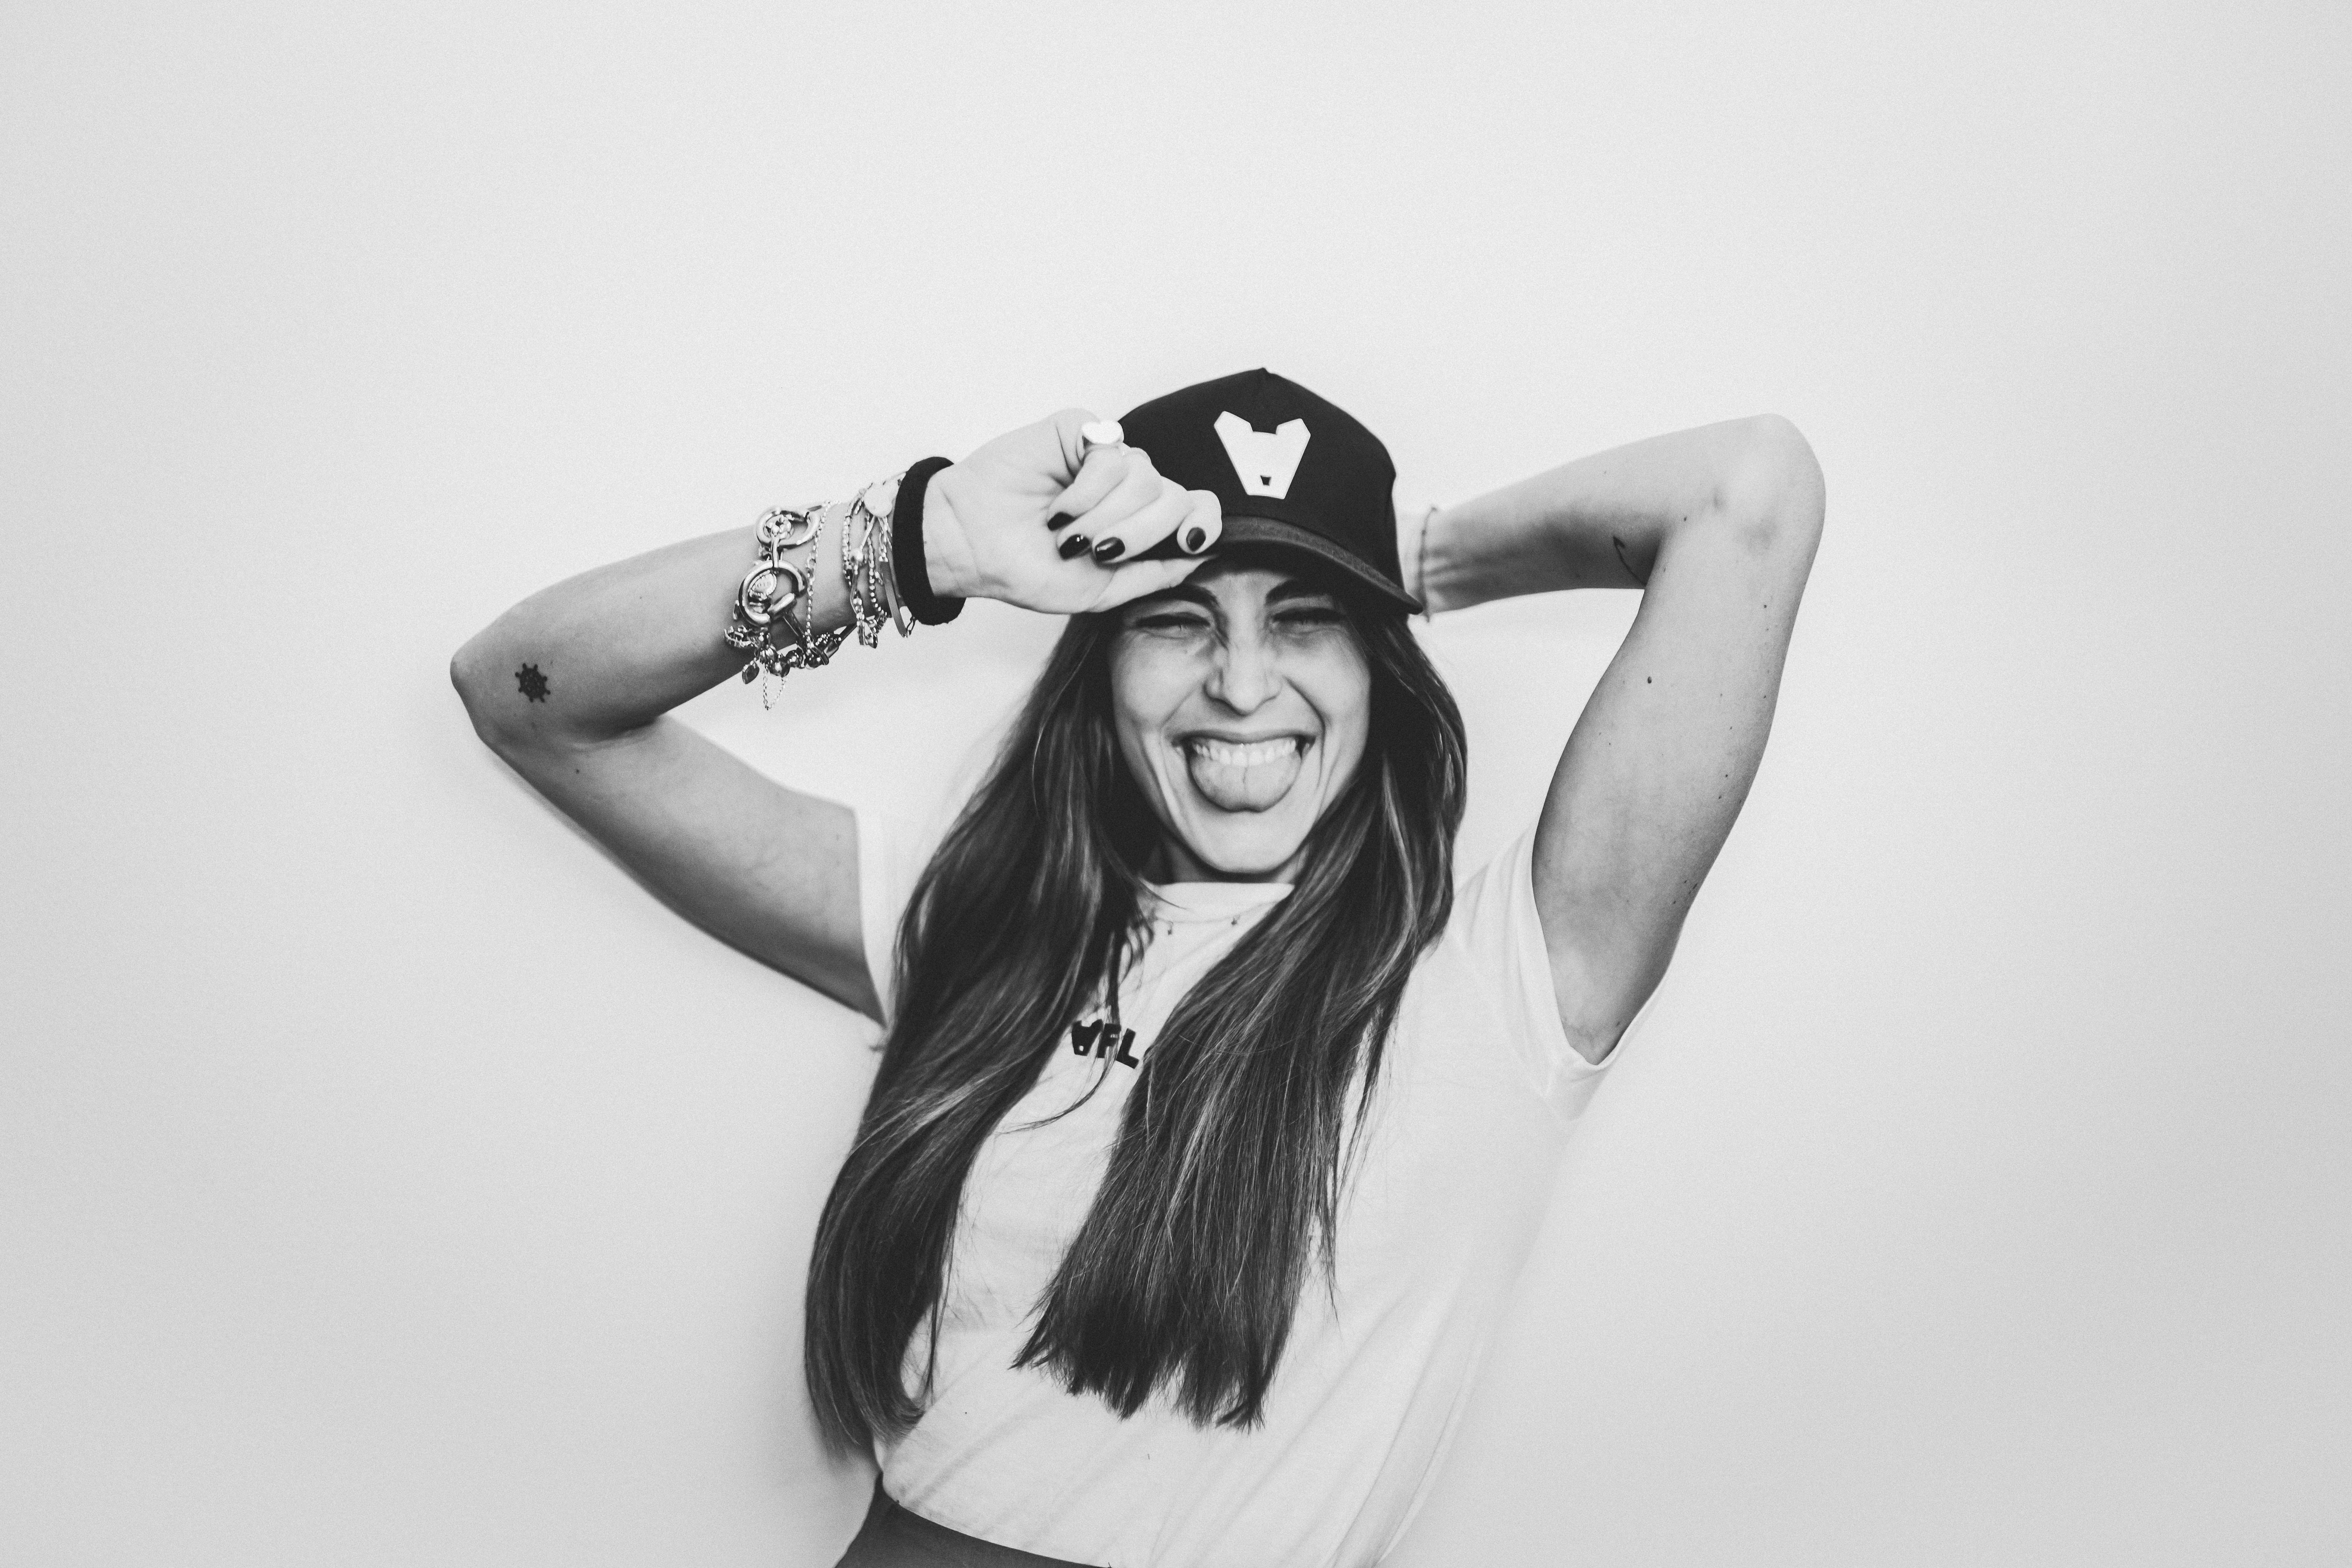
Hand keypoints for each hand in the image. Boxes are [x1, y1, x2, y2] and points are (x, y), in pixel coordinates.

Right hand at [923, 408, 1224, 614]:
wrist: (972, 547)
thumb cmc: (1028, 569)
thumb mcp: (1100, 591)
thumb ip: (1154, 574)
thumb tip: (1202, 554)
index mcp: (1141, 522)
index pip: (1197, 508)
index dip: (1203, 522)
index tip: (1187, 542)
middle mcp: (1130, 487)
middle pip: (1175, 497)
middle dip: (1136, 534)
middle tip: (1092, 551)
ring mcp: (1107, 457)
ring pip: (1146, 478)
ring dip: (1103, 517)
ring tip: (1065, 532)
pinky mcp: (1080, 431)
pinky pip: (1112, 455)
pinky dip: (1087, 492)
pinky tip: (1059, 508)